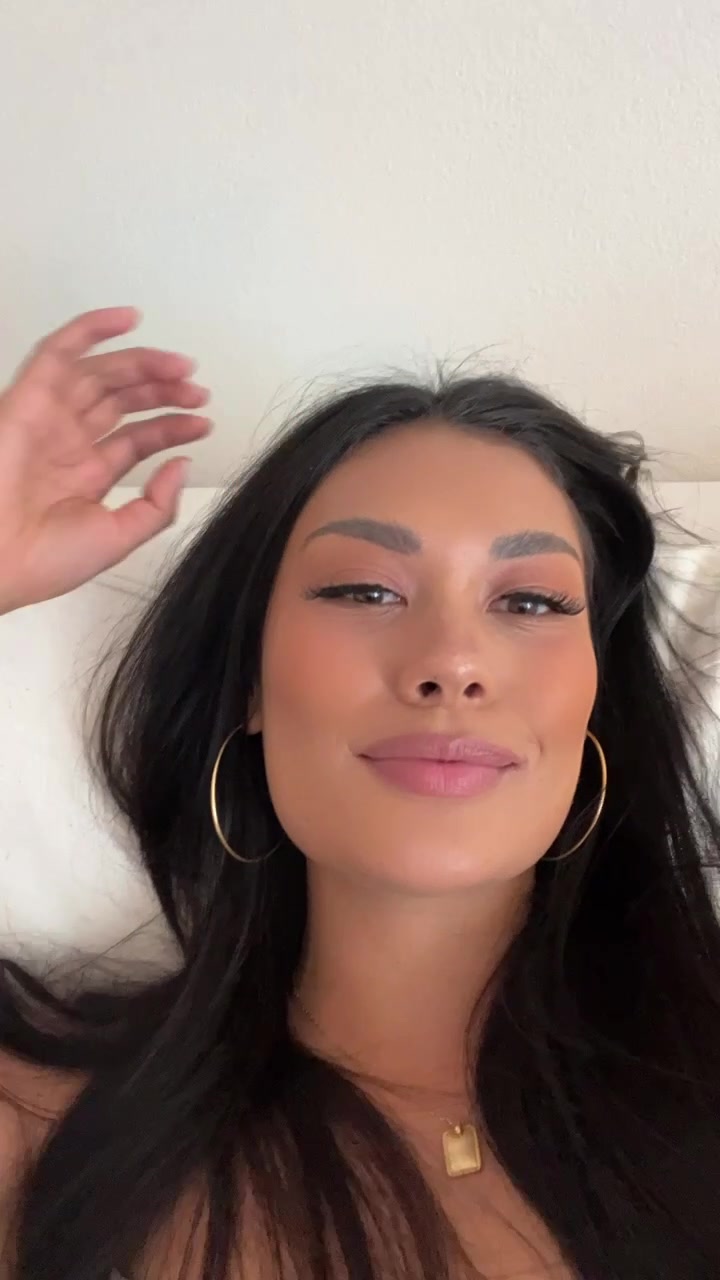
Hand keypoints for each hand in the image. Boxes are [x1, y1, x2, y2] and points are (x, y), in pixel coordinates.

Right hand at [0, 306, 211, 612]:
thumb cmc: (46, 559)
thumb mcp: (119, 537)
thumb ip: (157, 505)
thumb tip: (183, 463)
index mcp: (87, 474)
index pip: (137, 438)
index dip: (173, 426)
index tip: (205, 421)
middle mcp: (68, 442)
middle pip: (122, 400)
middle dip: (162, 390)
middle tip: (197, 388)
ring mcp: (48, 418)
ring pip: (100, 373)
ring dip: (142, 363)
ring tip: (181, 367)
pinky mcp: (27, 399)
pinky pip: (58, 351)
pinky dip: (91, 329)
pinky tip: (129, 319)